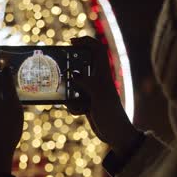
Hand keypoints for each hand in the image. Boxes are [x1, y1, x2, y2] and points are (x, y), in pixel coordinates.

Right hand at [67, 37, 137, 156]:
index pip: (97, 50)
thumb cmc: (112, 114)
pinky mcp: (86, 103)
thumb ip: (86, 82)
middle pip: (80, 67)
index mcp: (103, 74)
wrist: (115, 135)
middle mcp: (97, 80)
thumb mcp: (99, 95)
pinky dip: (73, 107)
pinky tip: (81, 113)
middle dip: (70, 72)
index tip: (71, 41)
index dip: (85, 42)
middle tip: (61, 74)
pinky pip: (72, 100)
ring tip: (75, 102)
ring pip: (73, 85)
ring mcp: (91, 92)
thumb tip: (73, 74)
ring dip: (70, 94)